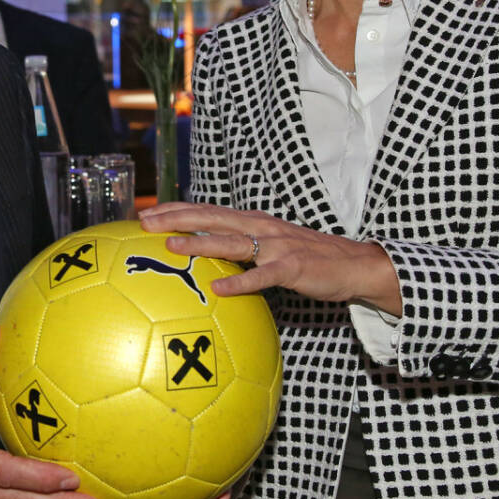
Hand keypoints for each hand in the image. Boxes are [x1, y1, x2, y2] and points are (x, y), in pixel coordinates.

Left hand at [139, 202, 401, 314]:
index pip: (208, 211)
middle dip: (176, 218)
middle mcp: (261, 227)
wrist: (354, 264)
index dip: (177, 209)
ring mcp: (276, 246)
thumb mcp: (271, 245)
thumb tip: (209, 259)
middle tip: (145, 221)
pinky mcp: (291, 268)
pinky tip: (218, 288)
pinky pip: (261, 276)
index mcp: (253, 221)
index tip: (147, 212)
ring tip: (172, 247)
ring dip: (200, 243)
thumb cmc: (308, 258)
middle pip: (211, 218)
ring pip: (232, 242)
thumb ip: (243, 247)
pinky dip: (239, 282)